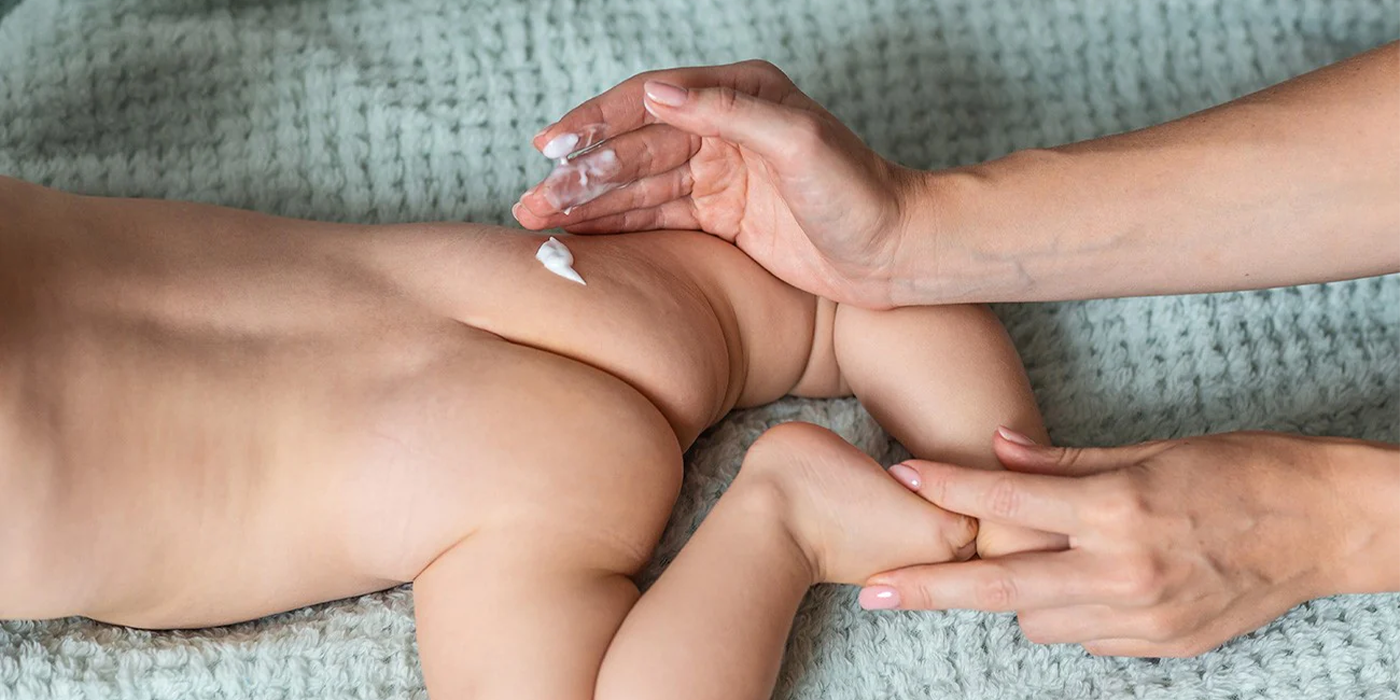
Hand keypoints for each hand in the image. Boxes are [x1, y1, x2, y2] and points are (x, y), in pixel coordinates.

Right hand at [513, 60, 932, 308]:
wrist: (897, 251)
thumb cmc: (861, 192)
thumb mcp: (798, 143)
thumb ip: (728, 112)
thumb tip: (656, 94)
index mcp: (739, 96)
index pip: (651, 102)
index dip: (597, 122)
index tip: (552, 144)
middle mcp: (724, 129)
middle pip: (635, 147)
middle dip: (581, 172)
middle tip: (533, 198)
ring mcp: (720, 175)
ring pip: (638, 184)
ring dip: (588, 201)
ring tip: (539, 218)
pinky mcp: (722, 217)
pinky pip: (657, 215)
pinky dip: (618, 224)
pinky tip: (580, 233)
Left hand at [861, 429, 1399, 656]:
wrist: (1328, 528)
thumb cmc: (1244, 472)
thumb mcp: (1152, 450)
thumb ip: (1067, 459)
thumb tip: (998, 449)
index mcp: (1117, 510)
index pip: (1007, 498)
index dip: (946, 486)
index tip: (899, 476)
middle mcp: (1122, 571)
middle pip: (1000, 587)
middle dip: (929, 588)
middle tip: (874, 590)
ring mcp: (1144, 619)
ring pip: (1038, 622)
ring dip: (1013, 597)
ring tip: (1004, 568)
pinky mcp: (1164, 647)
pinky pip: (1087, 641)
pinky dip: (1067, 617)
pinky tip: (1074, 588)